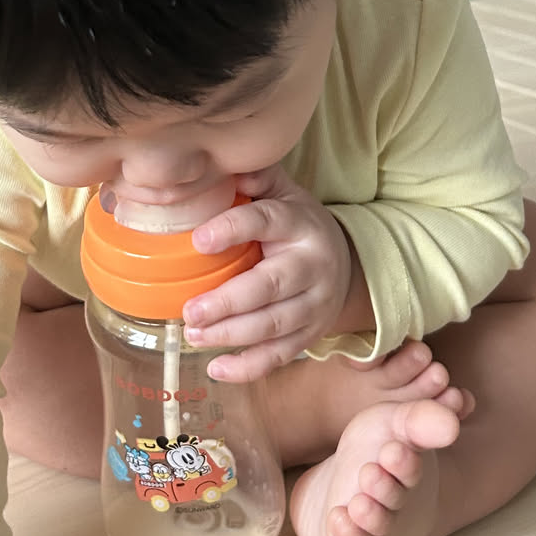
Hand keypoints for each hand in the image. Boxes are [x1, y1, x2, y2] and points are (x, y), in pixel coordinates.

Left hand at [183, 165, 354, 380]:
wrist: (345, 264)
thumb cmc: (296, 225)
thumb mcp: (285, 194)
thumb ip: (259, 178)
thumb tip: (228, 166)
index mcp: (301, 224)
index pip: (267, 222)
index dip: (233, 229)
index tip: (198, 240)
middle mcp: (312, 266)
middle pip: (270, 286)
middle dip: (228, 302)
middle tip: (190, 311)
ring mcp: (314, 306)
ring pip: (273, 326)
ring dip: (231, 335)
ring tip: (193, 333)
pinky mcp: (309, 335)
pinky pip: (279, 357)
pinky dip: (248, 368)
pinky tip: (217, 369)